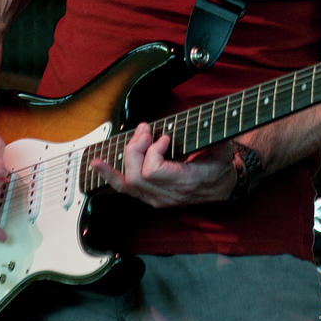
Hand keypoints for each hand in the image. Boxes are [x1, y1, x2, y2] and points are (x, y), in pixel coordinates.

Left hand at [90, 122, 236, 207]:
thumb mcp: (222, 147)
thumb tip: (195, 120)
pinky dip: (108, 175)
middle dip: (136, 147)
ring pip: (128, 182)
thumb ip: (208, 135)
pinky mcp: (150, 197)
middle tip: (147, 130)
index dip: (153, 150)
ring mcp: (157, 199)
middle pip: (136, 175)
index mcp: (186, 183)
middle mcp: (168, 195)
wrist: (223, 186)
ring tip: (136, 136)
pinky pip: (125, 188)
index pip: (153, 170)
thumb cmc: (221, 163)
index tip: (165, 136)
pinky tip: (96, 163)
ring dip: (126, 155)